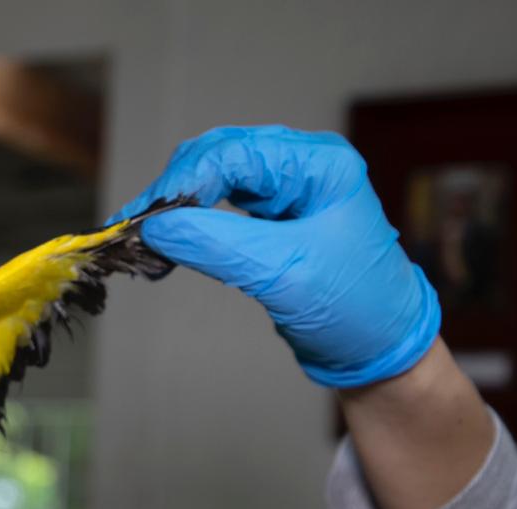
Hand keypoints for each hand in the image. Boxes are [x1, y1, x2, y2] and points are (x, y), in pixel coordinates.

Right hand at [110, 125, 439, 387]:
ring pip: (213, 177)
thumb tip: (154, 226)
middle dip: (174, 189)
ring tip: (148, 237)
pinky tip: (170, 241)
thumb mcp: (283, 274)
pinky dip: (190, 220)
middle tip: (136, 227)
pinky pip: (219, 204)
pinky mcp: (273, 216)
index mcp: (319, 165)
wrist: (380, 348)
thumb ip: (216, 244)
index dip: (181, 183)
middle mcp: (303, 166)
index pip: (232, 153)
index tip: (144, 219)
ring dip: (178, 204)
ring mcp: (288, 189)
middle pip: (217, 155)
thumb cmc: (353, 308)